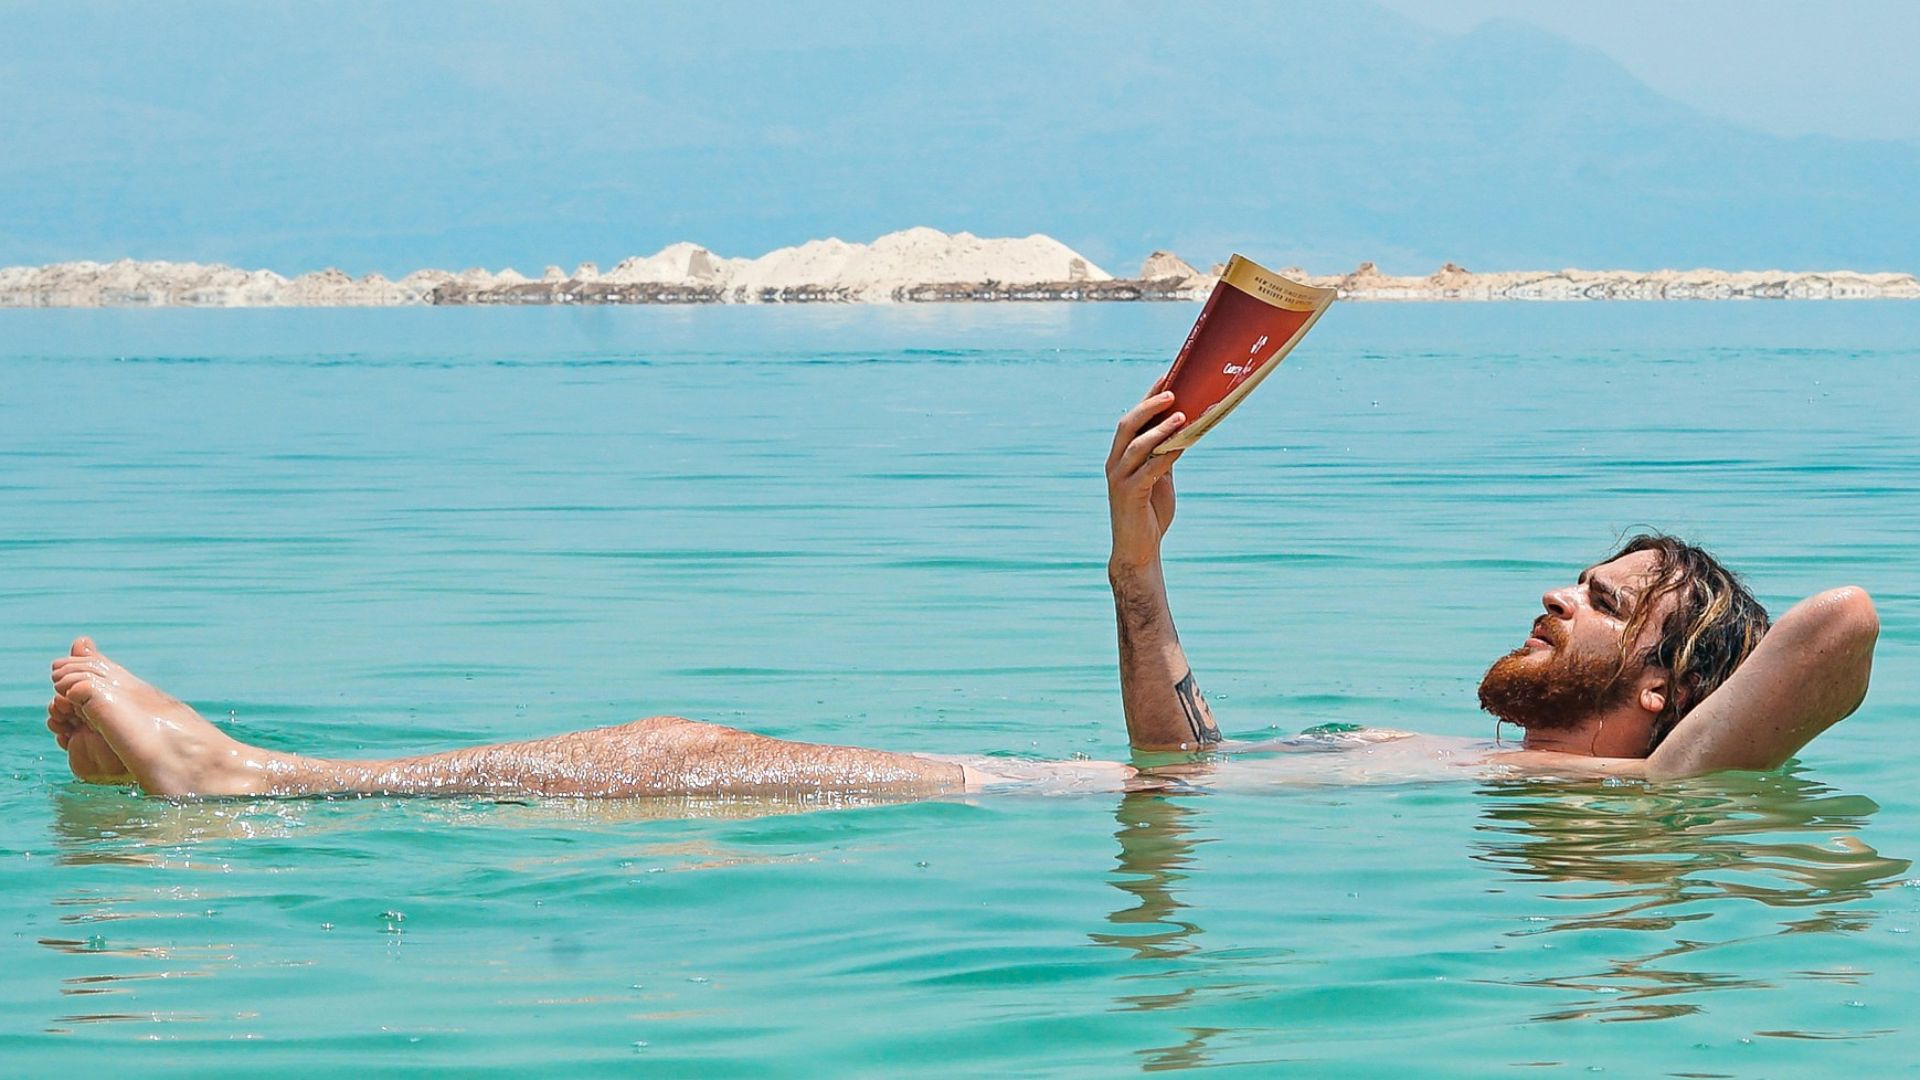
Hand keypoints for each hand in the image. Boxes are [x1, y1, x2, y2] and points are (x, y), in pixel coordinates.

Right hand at [1106, 390, 1185, 571]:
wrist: (1138, 550)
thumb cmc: (1149, 514)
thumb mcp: (1159, 478)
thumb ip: (1164, 456)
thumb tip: (1183, 430)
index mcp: (1120, 457)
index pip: (1132, 420)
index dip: (1148, 398)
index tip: (1166, 377)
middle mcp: (1115, 464)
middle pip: (1128, 425)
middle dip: (1150, 406)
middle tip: (1173, 392)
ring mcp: (1120, 479)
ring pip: (1137, 445)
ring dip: (1160, 428)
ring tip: (1182, 415)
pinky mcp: (1129, 494)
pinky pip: (1149, 469)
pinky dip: (1166, 454)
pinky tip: (1182, 445)